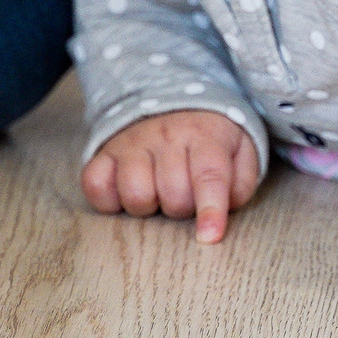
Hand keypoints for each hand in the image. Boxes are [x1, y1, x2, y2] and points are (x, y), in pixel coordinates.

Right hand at [82, 110, 261, 242]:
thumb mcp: (240, 151)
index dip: (210, 210)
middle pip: (173, 196)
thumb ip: (241, 183)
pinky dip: (109, 200)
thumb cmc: (209, 138)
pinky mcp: (104, 152)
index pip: (209, 176)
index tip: (209, 237)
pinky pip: (97, 187)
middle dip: (183, 208)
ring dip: (149, 206)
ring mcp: (132, 143)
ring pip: (135, 195)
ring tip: (158, 192)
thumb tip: (226, 209)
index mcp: (205, 136)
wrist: (173, 100)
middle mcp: (166, 137)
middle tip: (185, 194)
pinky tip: (127, 192)